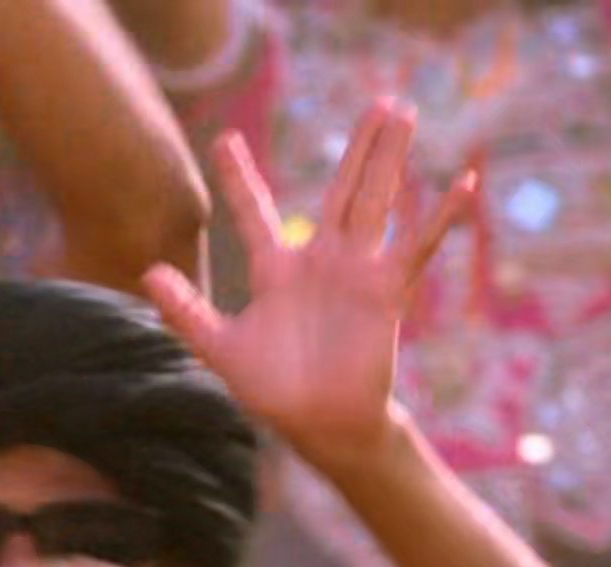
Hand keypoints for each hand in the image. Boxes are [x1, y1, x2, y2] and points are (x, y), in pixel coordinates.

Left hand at [146, 102, 477, 467]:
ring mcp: (356, 271)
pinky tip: (462, 185)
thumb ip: (185, 310)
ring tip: (403, 113)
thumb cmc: (272, 388)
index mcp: (275, 269)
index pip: (253, 212)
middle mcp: (319, 260)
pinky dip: (440, 218)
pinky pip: (416, 248)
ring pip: (376, 201)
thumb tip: (148, 272)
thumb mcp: (218, 346)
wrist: (317, 423)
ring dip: (390, 158)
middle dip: (359, 145)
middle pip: (341, 189)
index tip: (223, 138)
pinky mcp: (385, 292)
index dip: (239, 178)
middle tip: (381, 99)